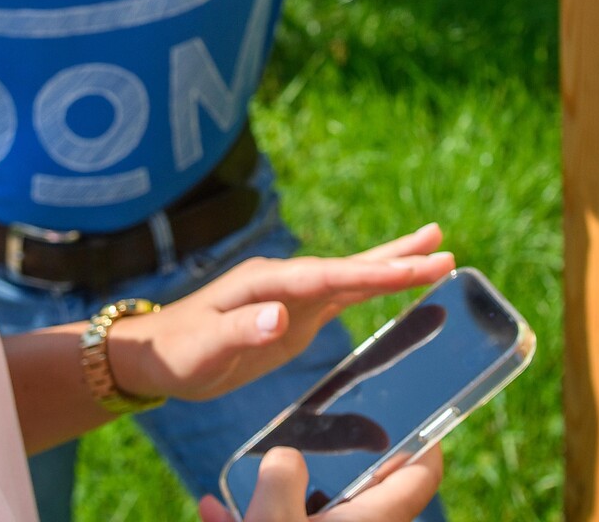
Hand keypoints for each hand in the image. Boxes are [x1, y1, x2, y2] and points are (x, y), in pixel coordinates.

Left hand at [109, 225, 452, 403]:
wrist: (156, 355)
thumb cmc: (177, 351)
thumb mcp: (203, 348)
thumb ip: (240, 330)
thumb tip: (280, 316)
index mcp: (265, 281)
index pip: (326, 277)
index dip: (368, 274)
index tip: (409, 270)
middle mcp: (285, 280)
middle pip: (348, 267)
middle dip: (395, 258)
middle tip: (442, 243)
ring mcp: (293, 295)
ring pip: (352, 277)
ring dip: (393, 266)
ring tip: (437, 248)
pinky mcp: (297, 314)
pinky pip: (344, 296)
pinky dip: (374, 286)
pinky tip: (398, 279)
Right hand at [196, 446, 443, 521]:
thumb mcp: (274, 519)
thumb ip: (280, 474)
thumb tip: (283, 459)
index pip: (422, 476)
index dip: (424, 441)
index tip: (418, 414)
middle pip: (361, 496)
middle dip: (327, 468)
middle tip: (308, 439)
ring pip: (309, 518)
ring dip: (275, 500)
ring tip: (240, 482)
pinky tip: (213, 511)